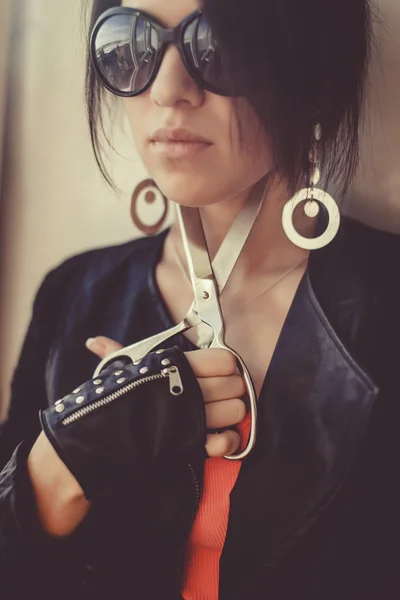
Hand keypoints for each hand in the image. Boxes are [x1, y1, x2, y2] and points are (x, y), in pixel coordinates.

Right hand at [86, 337, 245, 457]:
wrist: (98, 444)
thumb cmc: (112, 403)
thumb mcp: (118, 374)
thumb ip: (115, 354)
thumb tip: (94, 341)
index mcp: (175, 367)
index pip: (222, 359)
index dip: (224, 365)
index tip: (215, 372)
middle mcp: (188, 390)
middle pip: (233, 384)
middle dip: (230, 389)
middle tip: (218, 393)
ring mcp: (193, 418)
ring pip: (235, 410)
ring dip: (230, 414)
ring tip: (217, 415)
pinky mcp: (194, 445)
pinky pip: (227, 440)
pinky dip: (228, 440)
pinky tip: (218, 436)